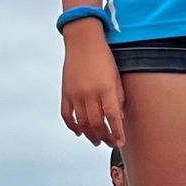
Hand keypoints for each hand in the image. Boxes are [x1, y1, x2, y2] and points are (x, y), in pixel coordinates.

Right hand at [60, 20, 123, 147]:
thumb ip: (119, 97)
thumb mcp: (117, 76)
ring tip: (97, 141)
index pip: (113, 117)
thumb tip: (120, 117)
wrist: (83, 41)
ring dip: (90, 135)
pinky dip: (72, 126)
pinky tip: (79, 132)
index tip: (120, 142)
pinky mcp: (65, 92)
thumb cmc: (103, 57)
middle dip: (104, 137)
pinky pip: (67, 115)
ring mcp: (76, 93)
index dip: (117, 133)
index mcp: (106, 88)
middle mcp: (90, 93)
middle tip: (109, 144)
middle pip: (97, 124)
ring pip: (82, 123)